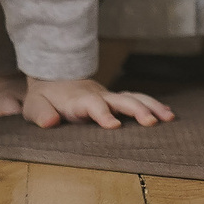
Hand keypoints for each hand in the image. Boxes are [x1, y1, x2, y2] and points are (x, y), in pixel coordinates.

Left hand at [21, 76, 174, 130]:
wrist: (53, 78)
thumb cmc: (44, 97)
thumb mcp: (34, 105)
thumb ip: (41, 113)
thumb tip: (49, 122)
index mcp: (79, 100)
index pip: (93, 105)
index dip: (103, 114)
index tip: (114, 125)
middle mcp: (99, 96)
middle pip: (121, 100)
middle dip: (137, 110)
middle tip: (152, 122)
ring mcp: (110, 96)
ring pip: (135, 98)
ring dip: (152, 106)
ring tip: (169, 117)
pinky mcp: (116, 99)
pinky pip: (137, 100)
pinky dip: (153, 105)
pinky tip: (168, 114)